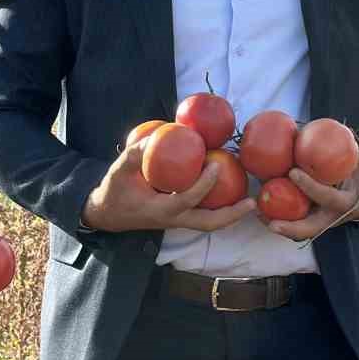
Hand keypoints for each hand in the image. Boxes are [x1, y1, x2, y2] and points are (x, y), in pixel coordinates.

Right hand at [81, 139, 256, 233]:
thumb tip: (154, 136)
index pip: (187, 199)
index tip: (215, 164)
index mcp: (160, 210)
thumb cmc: (114, 192)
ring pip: (209, 223)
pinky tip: (231, 192)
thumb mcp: (117, 172)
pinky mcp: (179, 218)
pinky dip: (219, 208)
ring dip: (230, 214)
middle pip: (209, 224)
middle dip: (231, 215)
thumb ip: (133, 155)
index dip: (203, 184)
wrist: (107, 214)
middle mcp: (173, 219)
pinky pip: (204, 215)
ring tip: (250, 200)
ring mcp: (178, 221)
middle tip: (252, 202)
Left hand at [263, 147, 358, 242]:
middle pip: (310, 229)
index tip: (293, 172)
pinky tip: (259, 208)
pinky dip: (278, 218)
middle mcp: (332, 217)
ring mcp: (322, 222)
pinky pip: (294, 223)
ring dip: (277, 224)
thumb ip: (341, 147)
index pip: (327, 196)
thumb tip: (314, 127)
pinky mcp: (313, 221)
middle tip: (271, 222)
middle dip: (290, 227)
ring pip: (298, 231)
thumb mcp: (358, 161)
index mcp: (345, 201)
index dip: (310, 186)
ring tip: (257, 212)